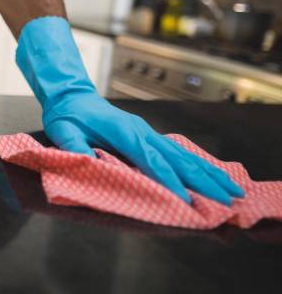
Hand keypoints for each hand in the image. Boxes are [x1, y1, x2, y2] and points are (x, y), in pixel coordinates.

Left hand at [16, 16, 244, 205]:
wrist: (72, 95)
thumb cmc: (67, 115)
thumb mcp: (63, 130)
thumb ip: (74, 147)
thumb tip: (84, 161)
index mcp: (123, 132)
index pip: (150, 160)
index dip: (168, 182)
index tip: (186, 202)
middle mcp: (141, 131)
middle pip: (177, 158)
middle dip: (202, 181)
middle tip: (227, 200)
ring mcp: (147, 132)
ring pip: (183, 154)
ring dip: (208, 173)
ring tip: (232, 190)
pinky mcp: (148, 135)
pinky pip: (177, 151)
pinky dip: (198, 164)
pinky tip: (212, 174)